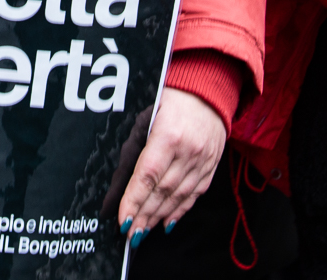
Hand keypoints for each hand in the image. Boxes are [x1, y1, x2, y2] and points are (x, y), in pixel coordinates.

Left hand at [117, 87, 225, 244]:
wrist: (208, 93)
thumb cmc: (169, 103)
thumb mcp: (144, 122)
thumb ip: (130, 155)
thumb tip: (115, 189)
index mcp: (168, 135)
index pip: (148, 175)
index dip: (134, 200)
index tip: (122, 220)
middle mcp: (188, 151)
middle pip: (163, 191)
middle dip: (144, 215)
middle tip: (129, 234)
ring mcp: (202, 161)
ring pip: (178, 196)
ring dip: (159, 217)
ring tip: (142, 232)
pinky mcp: (211, 167)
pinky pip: (194, 195)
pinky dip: (179, 211)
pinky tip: (166, 223)